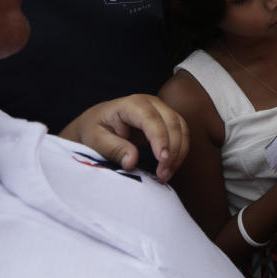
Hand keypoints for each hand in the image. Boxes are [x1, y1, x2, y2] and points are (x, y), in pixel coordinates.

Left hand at [59, 94, 188, 182]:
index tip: (162, 160)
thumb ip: (114, 149)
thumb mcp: (96, 140)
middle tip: (163, 174)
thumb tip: (132, 161)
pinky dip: (180, 151)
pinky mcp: (167, 120)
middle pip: (172, 122)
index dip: (160, 138)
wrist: (97, 122)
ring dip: (179, 152)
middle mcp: (151, 103)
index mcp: (131, 104)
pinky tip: (170, 167)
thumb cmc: (95, 130)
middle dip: (173, 149)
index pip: (151, 119)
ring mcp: (162, 110)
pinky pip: (181, 134)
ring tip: (166, 174)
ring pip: (181, 128)